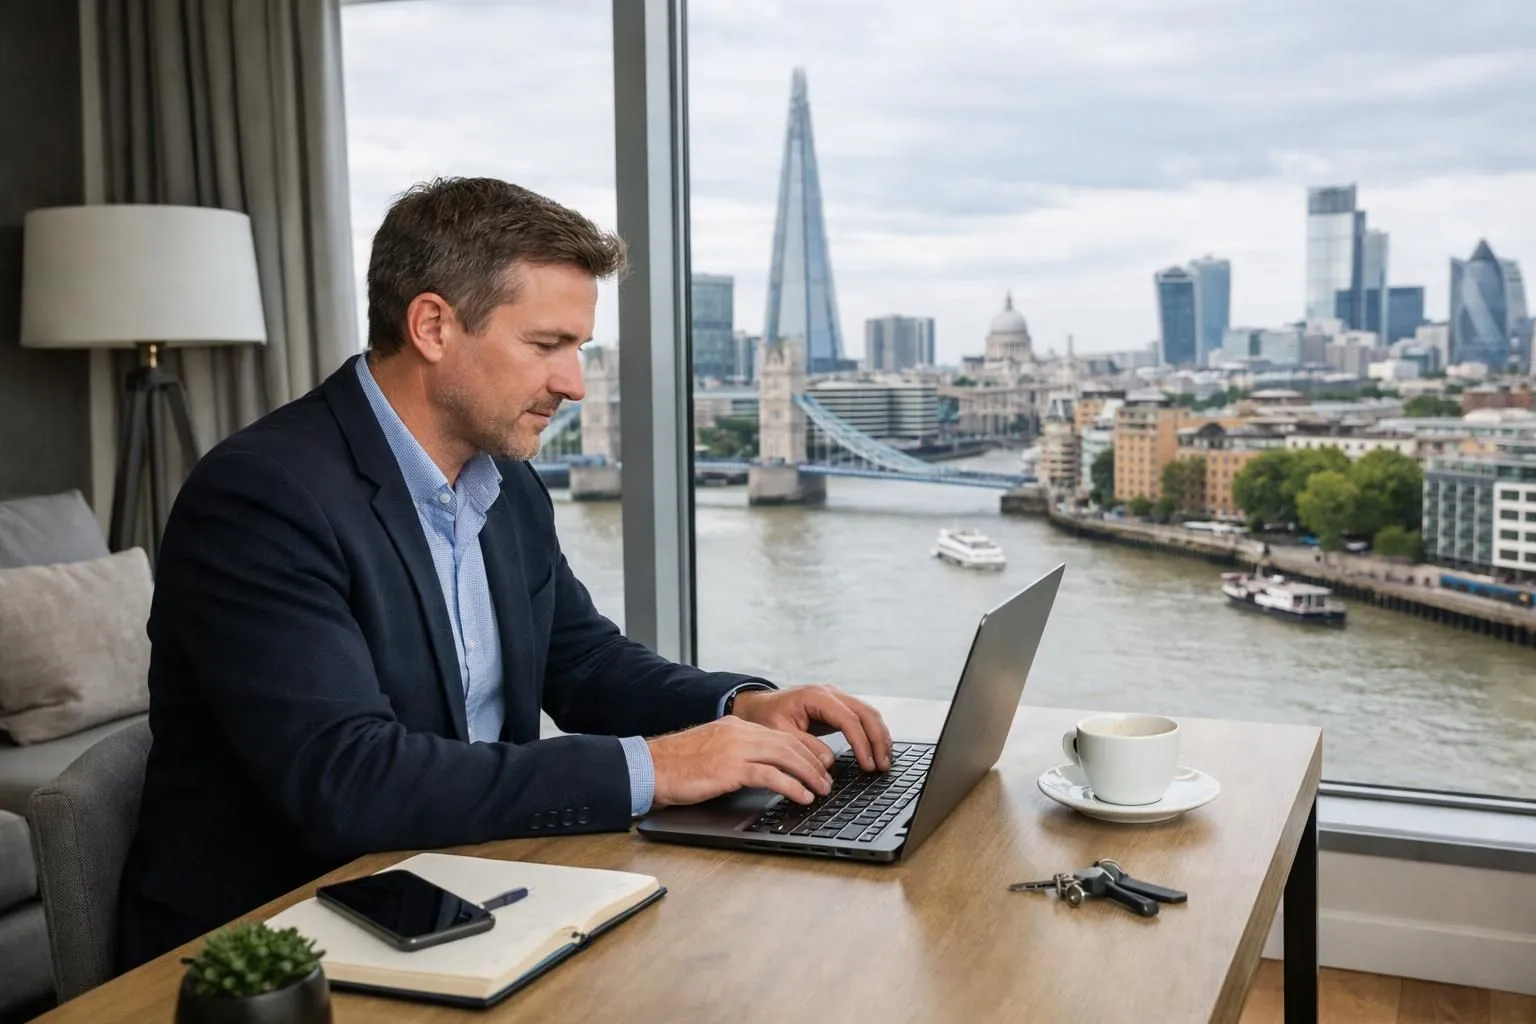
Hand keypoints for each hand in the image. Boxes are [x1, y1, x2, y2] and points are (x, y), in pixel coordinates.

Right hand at [647, 716, 833, 808]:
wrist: (649, 767)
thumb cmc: (676, 766)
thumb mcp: (711, 753)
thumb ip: (735, 756)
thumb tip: (760, 772)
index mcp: (735, 727)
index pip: (779, 735)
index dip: (803, 750)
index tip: (818, 765)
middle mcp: (739, 733)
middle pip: (788, 743)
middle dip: (813, 762)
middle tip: (828, 780)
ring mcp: (735, 748)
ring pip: (785, 756)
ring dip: (809, 775)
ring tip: (822, 790)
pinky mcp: (730, 768)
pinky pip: (771, 776)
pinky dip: (792, 786)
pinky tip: (802, 797)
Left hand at [731, 685, 892, 772]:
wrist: (758, 706)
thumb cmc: (766, 718)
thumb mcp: (779, 734)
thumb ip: (804, 746)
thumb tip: (828, 762)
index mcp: (816, 696)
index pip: (849, 719)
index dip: (861, 743)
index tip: (867, 764)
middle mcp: (830, 693)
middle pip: (866, 713)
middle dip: (878, 740)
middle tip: (883, 766)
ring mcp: (836, 697)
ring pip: (869, 713)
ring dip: (880, 737)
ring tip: (885, 761)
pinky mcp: (838, 706)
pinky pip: (863, 717)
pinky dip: (873, 733)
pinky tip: (877, 750)